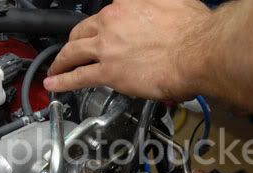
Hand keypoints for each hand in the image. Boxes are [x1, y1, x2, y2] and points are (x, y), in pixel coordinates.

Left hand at [44, 0, 212, 100]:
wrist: (198, 51)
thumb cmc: (194, 30)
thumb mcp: (176, 1)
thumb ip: (161, 6)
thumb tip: (162, 11)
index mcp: (126, 4)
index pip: (107, 14)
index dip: (105, 26)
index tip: (105, 33)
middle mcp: (111, 22)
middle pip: (82, 31)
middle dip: (74, 42)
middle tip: (71, 51)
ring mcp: (107, 47)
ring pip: (74, 52)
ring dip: (62, 60)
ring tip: (55, 68)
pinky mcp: (109, 72)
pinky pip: (78, 76)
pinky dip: (62, 80)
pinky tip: (54, 83)